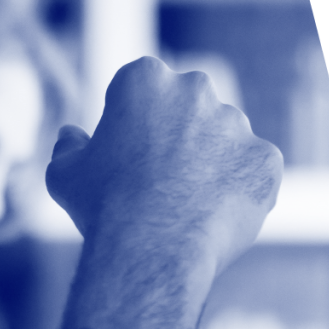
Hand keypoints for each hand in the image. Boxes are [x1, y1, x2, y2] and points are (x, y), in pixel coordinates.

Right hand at [47, 56, 282, 280]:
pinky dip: (239, 188)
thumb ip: (68, 146)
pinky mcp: (266, 159)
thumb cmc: (101, 206)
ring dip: (210, 159)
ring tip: (186, 203)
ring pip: (223, 137)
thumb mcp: (63, 172)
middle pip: (189, 105)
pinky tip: (212, 214)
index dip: (133, 119)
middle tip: (159, 175)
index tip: (127, 150)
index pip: (142, 87)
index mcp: (144, 78)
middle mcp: (195, 89)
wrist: (151, 249)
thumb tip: (70, 135)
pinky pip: (253, 170)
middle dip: (178, 131)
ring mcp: (236, 123)